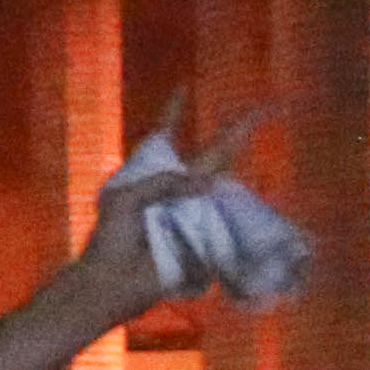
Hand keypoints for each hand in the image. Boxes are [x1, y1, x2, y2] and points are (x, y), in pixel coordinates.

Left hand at [83, 91, 302, 309]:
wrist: (111, 282)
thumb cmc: (111, 238)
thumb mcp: (126, 198)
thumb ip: (163, 182)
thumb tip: (205, 182)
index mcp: (150, 175)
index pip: (165, 135)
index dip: (174, 111)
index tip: (183, 87)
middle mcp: (174, 190)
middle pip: (208, 158)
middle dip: (232, 136)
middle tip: (259, 112)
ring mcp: (190, 214)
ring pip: (219, 188)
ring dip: (235, 176)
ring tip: (252, 161)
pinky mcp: (201, 239)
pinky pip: (223, 224)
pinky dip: (236, 216)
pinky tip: (250, 203)